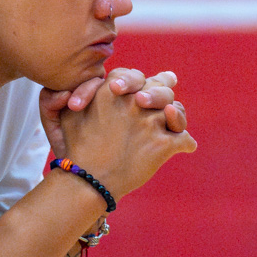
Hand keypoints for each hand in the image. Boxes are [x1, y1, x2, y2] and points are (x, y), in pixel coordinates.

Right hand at [55, 72, 195, 202]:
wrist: (88, 180)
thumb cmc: (77, 148)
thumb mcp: (70, 113)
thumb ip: (86, 92)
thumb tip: (102, 85)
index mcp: (113, 90)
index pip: (135, 76)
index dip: (139, 82)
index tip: (142, 91)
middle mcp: (135, 102)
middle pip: (161, 87)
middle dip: (164, 90)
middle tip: (163, 102)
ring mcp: (151, 122)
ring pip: (176, 111)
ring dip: (176, 118)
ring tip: (173, 124)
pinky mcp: (163, 145)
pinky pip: (185, 140)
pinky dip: (186, 144)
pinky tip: (184, 148)